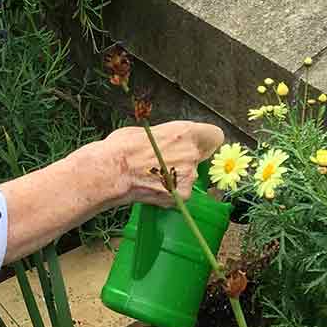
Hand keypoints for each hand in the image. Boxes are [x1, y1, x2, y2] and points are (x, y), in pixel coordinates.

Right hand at [103, 120, 224, 207]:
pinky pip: (181, 192)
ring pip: (189, 176)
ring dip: (176, 177)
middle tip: (165, 162)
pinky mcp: (182, 195)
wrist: (112, 172)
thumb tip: (168, 141)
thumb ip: (166, 136)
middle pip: (200, 157)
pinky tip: (152, 188)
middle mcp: (192, 153)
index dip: (205, 141)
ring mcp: (189, 176)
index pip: (214, 135)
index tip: (197, 144)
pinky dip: (170, 192)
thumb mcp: (147, 132)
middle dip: (186, 160)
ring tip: (153, 176)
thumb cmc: (122, 148)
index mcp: (185, 132)